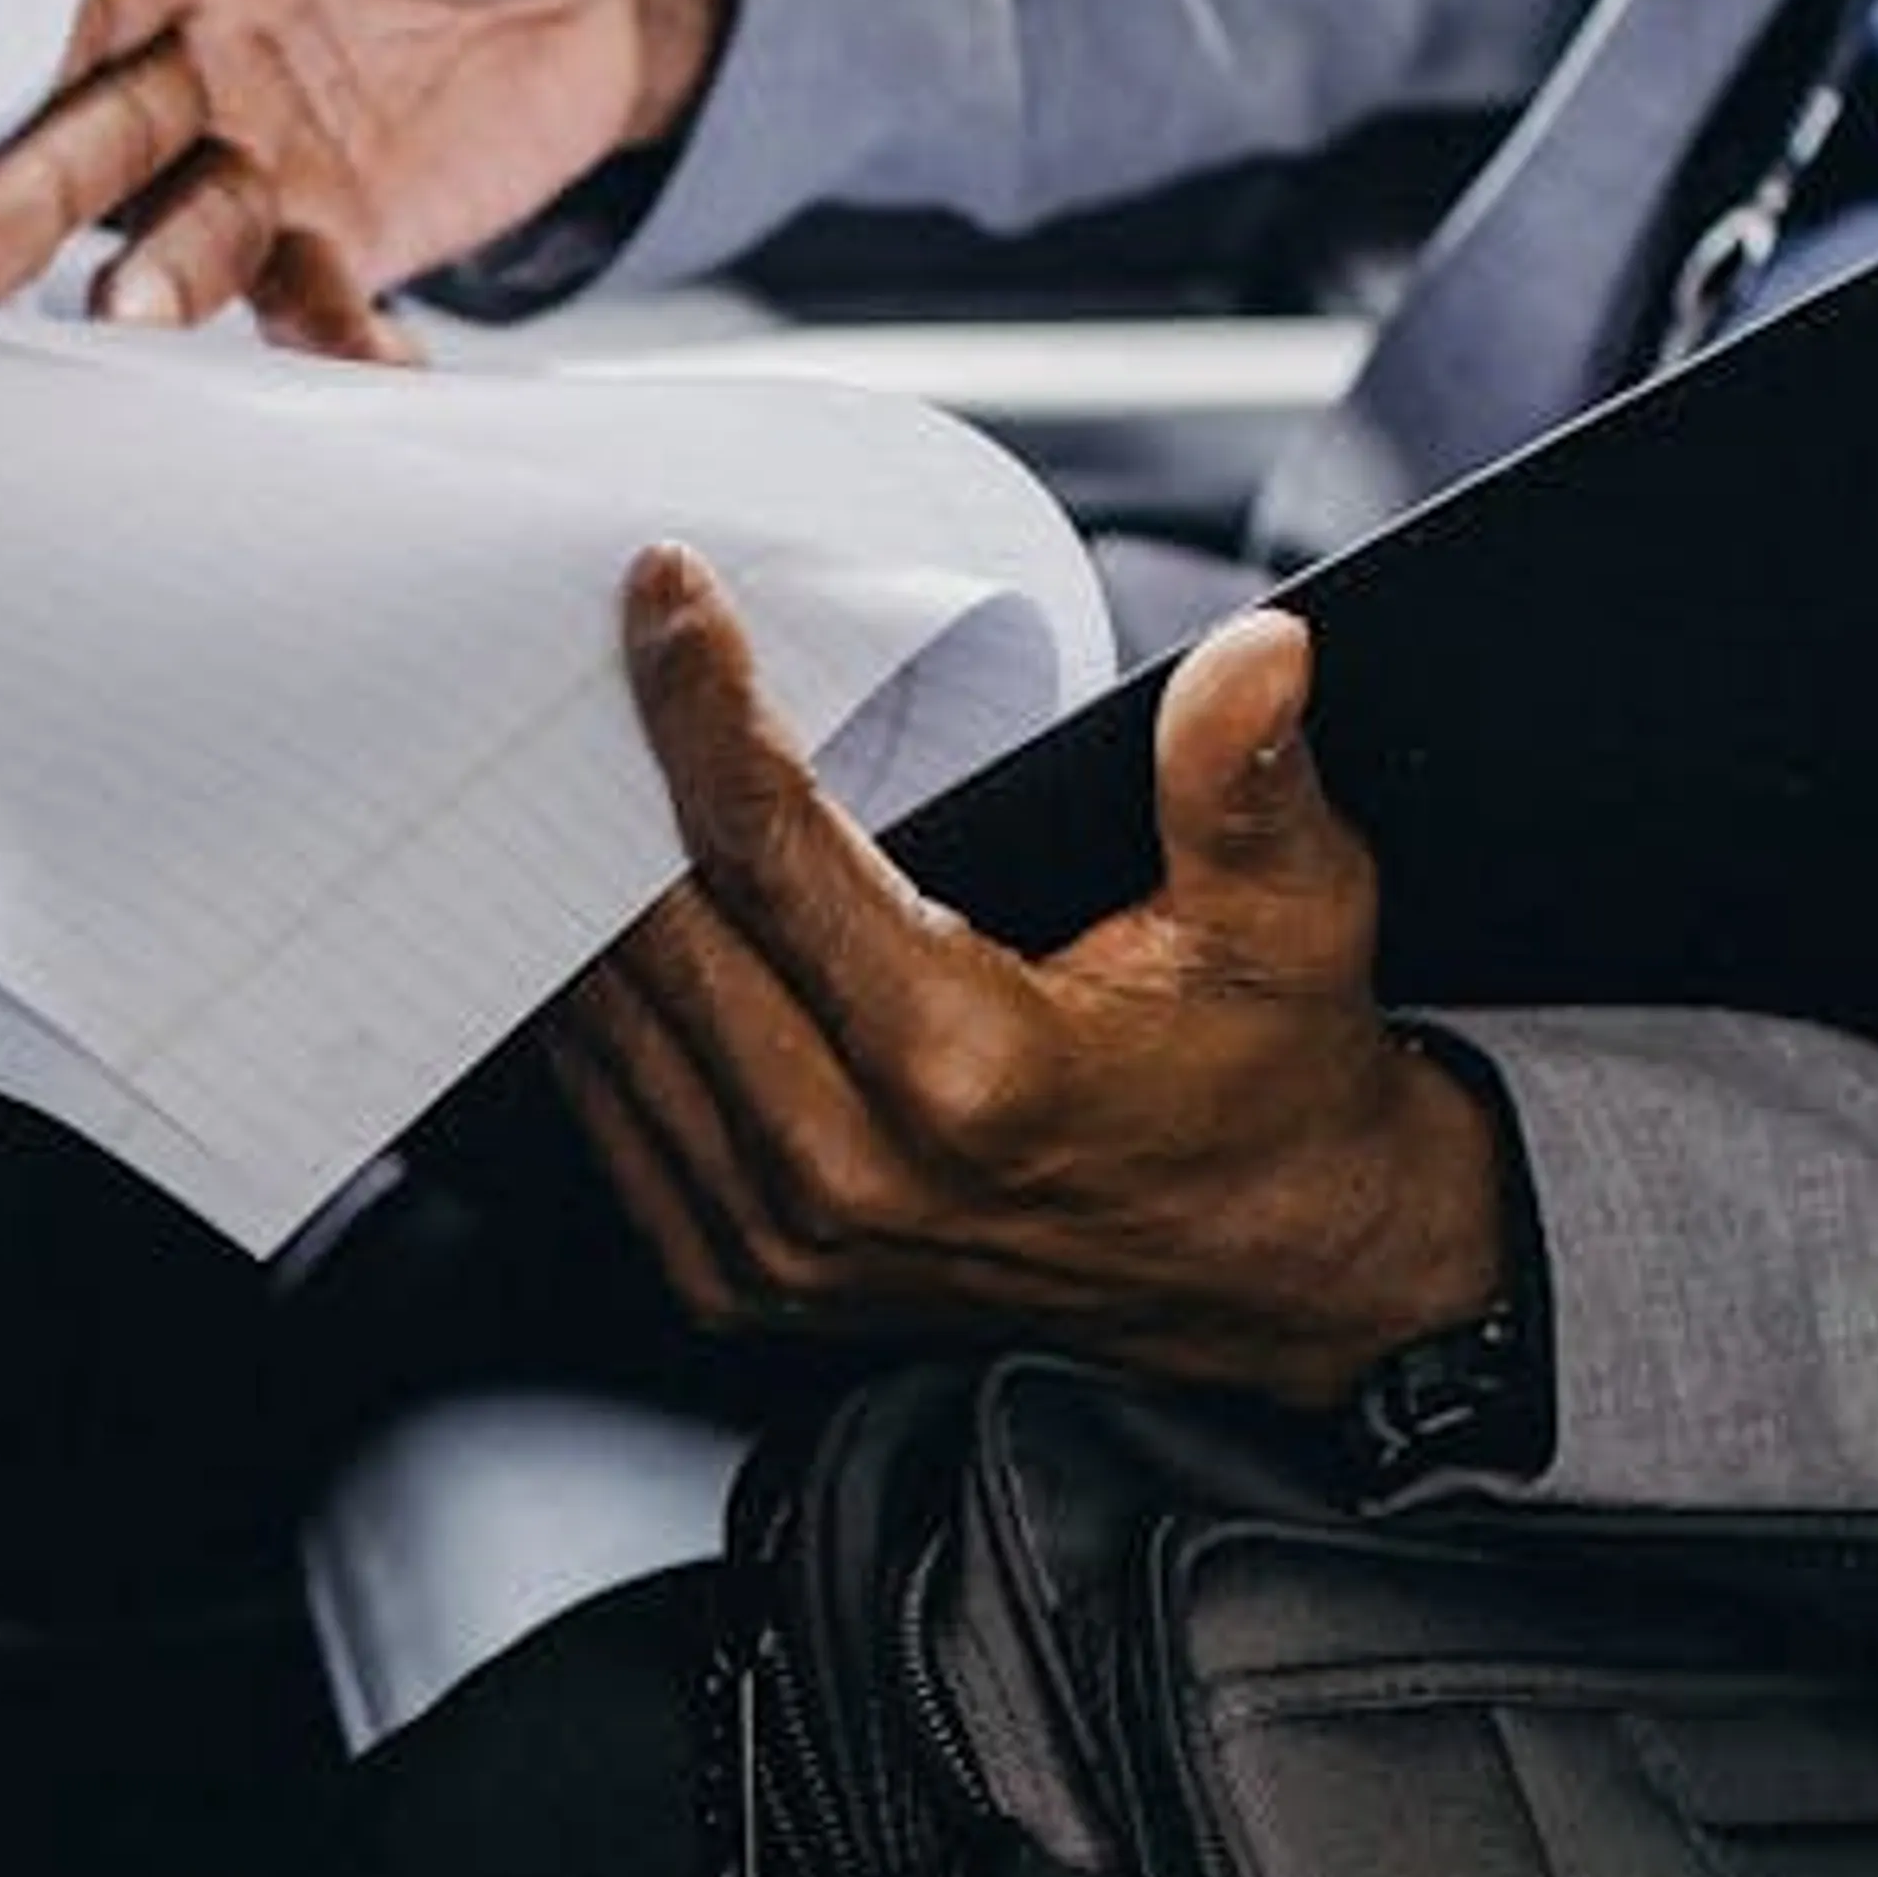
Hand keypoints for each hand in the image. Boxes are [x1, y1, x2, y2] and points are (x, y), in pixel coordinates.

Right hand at [0, 0, 728, 352]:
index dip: (48, 25)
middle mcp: (198, 42)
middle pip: (99, 116)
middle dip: (34, 182)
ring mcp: (252, 150)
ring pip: (177, 222)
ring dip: (152, 274)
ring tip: (133, 320)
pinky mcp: (325, 236)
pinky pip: (312, 300)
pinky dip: (330, 342)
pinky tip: (362, 368)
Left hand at [546, 550, 1512, 1403]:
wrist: (1267, 1268)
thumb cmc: (1268, 1077)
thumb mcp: (1294, 918)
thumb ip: (1248, 782)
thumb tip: (1258, 655)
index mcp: (963, 1075)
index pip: (766, 852)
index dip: (702, 707)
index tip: (666, 595)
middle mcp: (845, 1173)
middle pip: (652, 934)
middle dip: (614, 780)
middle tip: (600, 658)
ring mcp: (778, 1245)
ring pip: (605, 1029)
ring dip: (583, 892)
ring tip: (587, 764)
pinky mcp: (741, 1280)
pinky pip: (611, 1117)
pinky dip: (600, 1006)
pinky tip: (608, 914)